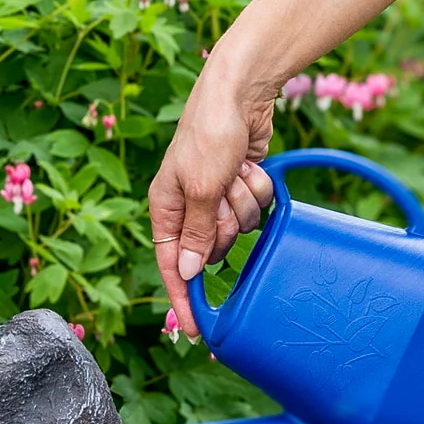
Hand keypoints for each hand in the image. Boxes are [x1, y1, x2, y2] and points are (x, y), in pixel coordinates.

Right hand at [150, 54, 277, 332]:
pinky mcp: (242, 185)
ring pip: (241, 227)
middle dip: (226, 226)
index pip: (171, 265)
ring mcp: (218, 196)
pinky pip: (258, 206)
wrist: (240, 92)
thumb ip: (196, 233)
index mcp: (165, 208)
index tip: (197, 331)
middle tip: (223, 196)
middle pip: (214, 248)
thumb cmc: (209, 133)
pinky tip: (250, 164)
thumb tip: (187, 271)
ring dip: (245, 201)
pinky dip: (258, 187)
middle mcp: (190, 206)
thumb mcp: (200, 187)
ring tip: (237, 172)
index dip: (183, 298)